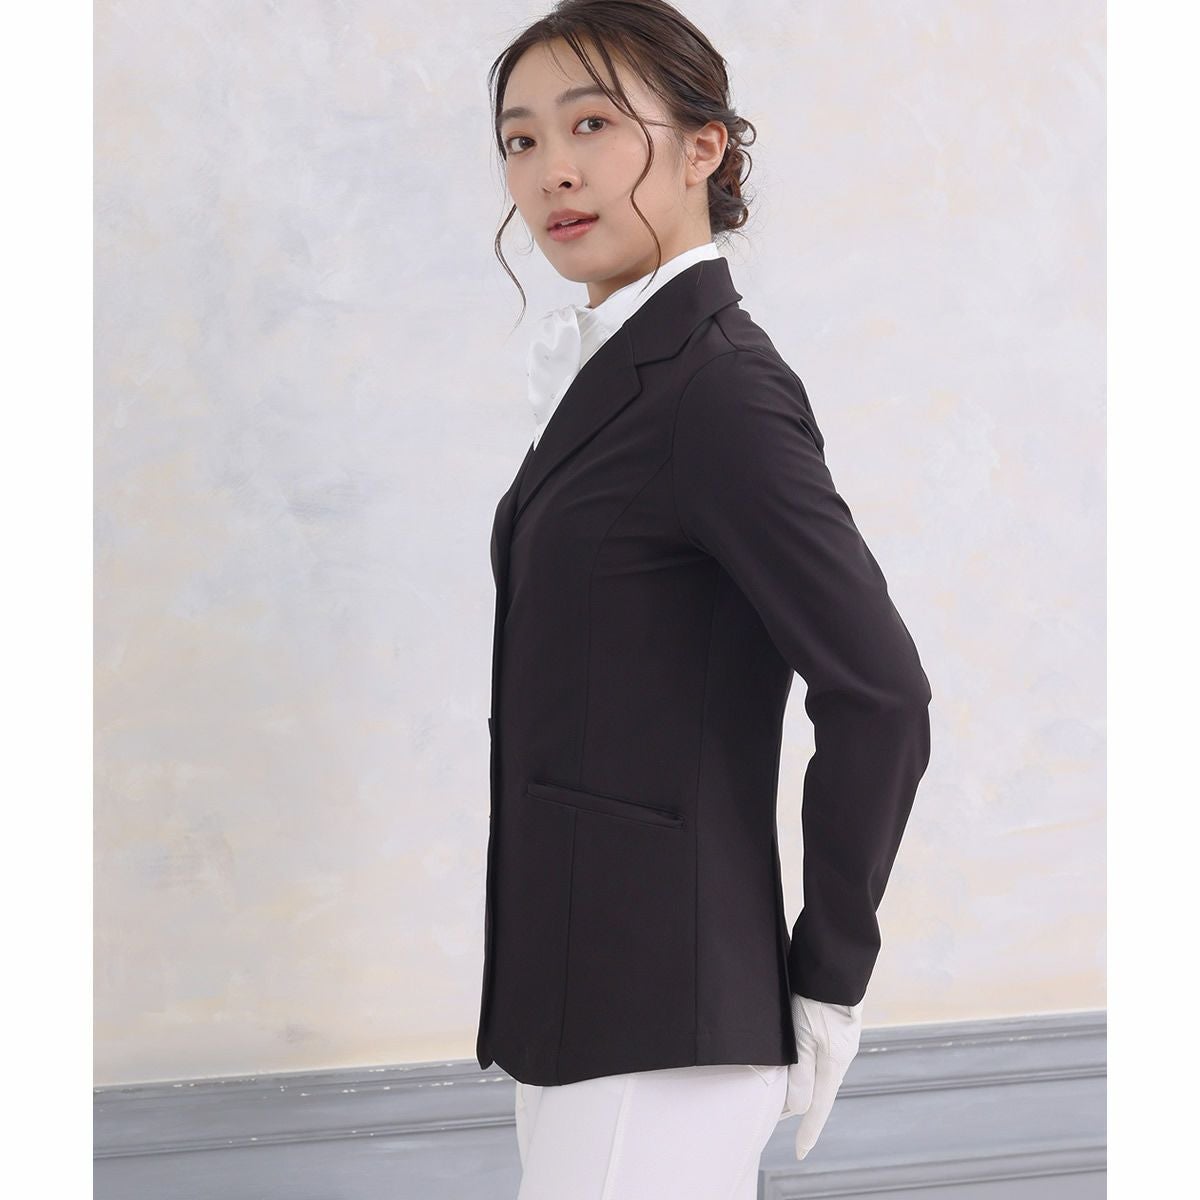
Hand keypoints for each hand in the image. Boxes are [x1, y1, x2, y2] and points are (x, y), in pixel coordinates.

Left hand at [781, 992, 862, 1159]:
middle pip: (817, 1090)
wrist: (833, 963)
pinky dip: (804, 1065)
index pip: (819, 1106)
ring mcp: (837, 1041)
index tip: (800, 1152)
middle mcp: (838, 1056)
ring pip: (817, 1072)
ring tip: (779, 1089)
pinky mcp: (831, 1026)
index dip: (809, 1130)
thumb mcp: (805, 1037)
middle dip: (799, 1104)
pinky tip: (793, 1060)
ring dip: (800, 1082)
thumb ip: (802, 1073)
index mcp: (834, 1064)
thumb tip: (799, 1107)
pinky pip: (818, 1055)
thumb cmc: (817, 998)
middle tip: (776, 1115)